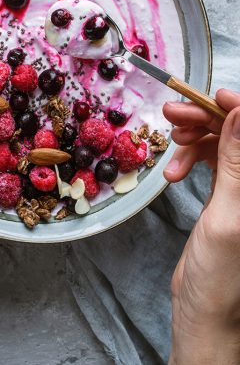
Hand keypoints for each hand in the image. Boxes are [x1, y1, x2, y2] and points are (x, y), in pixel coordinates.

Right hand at [164, 92, 239, 363]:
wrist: (204, 306)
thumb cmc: (222, 273)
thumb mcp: (228, 215)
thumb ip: (235, 163)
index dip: (237, 108)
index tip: (210, 96)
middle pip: (236, 131)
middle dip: (205, 118)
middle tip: (172, 114)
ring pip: (220, 141)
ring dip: (193, 138)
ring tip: (170, 148)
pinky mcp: (226, 191)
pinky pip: (209, 158)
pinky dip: (189, 157)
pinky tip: (174, 171)